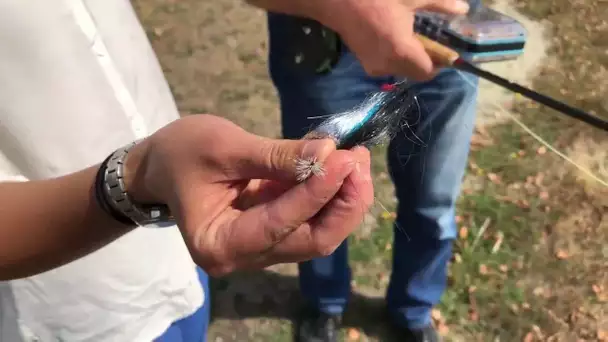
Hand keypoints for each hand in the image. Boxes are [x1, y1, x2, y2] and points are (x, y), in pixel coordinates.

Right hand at [125, 115, 373, 275]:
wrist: (159, 166)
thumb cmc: (179, 154)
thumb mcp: (224, 148)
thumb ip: (277, 156)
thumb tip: (329, 153)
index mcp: (220, 244)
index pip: (283, 224)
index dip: (319, 192)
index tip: (345, 158)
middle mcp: (245, 257)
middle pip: (311, 241)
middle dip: (343, 204)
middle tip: (359, 162)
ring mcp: (262, 248)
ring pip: (317, 233)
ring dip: (343, 199)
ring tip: (356, 159)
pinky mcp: (273, 231)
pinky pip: (310, 219)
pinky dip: (329, 195)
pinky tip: (342, 167)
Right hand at [319, 0, 469, 79]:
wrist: (337, 1)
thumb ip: (440, 6)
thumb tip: (463, 9)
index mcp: (402, 52)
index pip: (429, 72)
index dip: (440, 63)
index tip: (443, 48)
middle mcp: (388, 66)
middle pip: (415, 73)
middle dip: (425, 60)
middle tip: (427, 39)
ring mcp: (374, 66)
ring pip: (401, 69)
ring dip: (409, 58)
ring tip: (407, 34)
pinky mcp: (364, 62)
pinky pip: (387, 65)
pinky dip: (394, 55)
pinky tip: (390, 35)